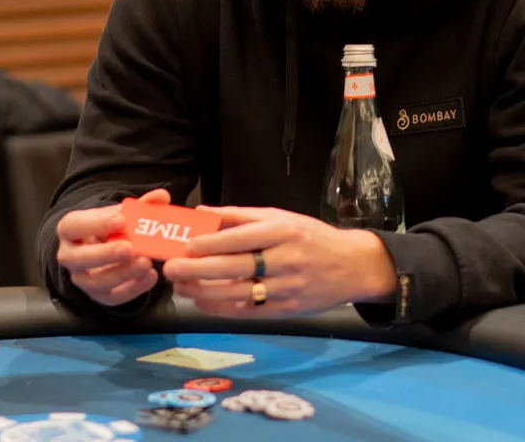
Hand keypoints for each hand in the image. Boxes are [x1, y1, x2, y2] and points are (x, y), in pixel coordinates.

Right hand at [55, 188, 170, 307]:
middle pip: (79, 259)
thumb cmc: (110, 229)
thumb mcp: (119, 213)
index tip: (121, 220)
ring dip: (122, 273)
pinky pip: (113, 296)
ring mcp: (83, 279)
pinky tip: (150, 276)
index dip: (96, 224)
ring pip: (95, 282)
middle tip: (130, 247)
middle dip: (106, 254)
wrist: (104, 250)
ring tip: (146, 262)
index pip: (74, 226)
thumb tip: (161, 196)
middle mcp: (70, 256)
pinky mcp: (99, 295)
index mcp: (71, 229)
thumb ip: (140, 205)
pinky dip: (134, 289)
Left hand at [162, 207, 397, 317]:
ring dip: (204, 292)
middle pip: (235, 267)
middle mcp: (286, 259)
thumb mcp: (282, 217)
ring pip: (238, 292)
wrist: (352, 266)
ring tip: (181, 288)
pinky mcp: (287, 310)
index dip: (210, 243)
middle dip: (198, 270)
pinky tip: (203, 302)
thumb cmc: (311, 236)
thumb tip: (202, 213)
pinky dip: (222, 308)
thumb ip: (242, 216)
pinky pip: (248, 311)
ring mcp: (287, 287)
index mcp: (283, 231)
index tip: (185, 246)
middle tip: (171, 269)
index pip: (240, 238)